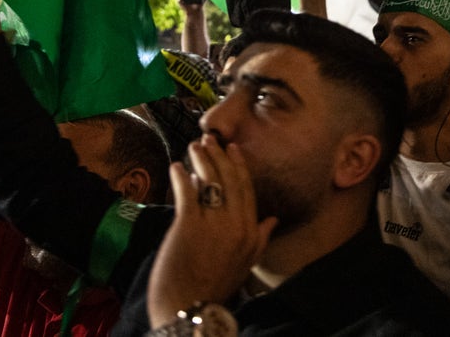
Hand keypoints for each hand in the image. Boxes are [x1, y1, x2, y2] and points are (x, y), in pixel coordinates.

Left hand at [147, 137, 276, 326]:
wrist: (189, 309)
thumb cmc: (214, 288)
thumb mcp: (245, 264)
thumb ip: (260, 239)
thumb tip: (273, 219)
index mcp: (250, 232)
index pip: (247, 190)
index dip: (239, 167)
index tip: (233, 149)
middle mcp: (236, 225)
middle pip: (230, 180)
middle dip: (219, 156)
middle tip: (210, 140)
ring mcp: (213, 224)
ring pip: (210, 181)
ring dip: (201, 160)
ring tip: (193, 147)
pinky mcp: (188, 226)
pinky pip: (187, 192)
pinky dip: (181, 176)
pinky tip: (176, 167)